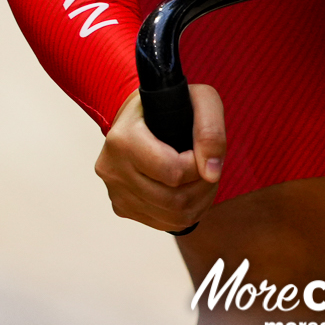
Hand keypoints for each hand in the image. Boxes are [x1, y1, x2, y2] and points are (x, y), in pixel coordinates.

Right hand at [94, 85, 225, 231]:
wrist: (140, 116)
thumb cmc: (172, 105)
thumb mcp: (200, 100)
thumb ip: (210, 130)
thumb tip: (211, 173)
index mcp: (123, 139)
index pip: (173, 172)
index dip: (200, 166)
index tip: (203, 151)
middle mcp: (113, 168)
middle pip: (174, 200)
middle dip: (203, 187)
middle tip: (210, 169)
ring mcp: (115, 192)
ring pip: (172, 217)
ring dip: (199, 203)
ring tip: (203, 180)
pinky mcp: (122, 208)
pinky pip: (164, 224)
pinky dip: (186, 213)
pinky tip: (190, 192)